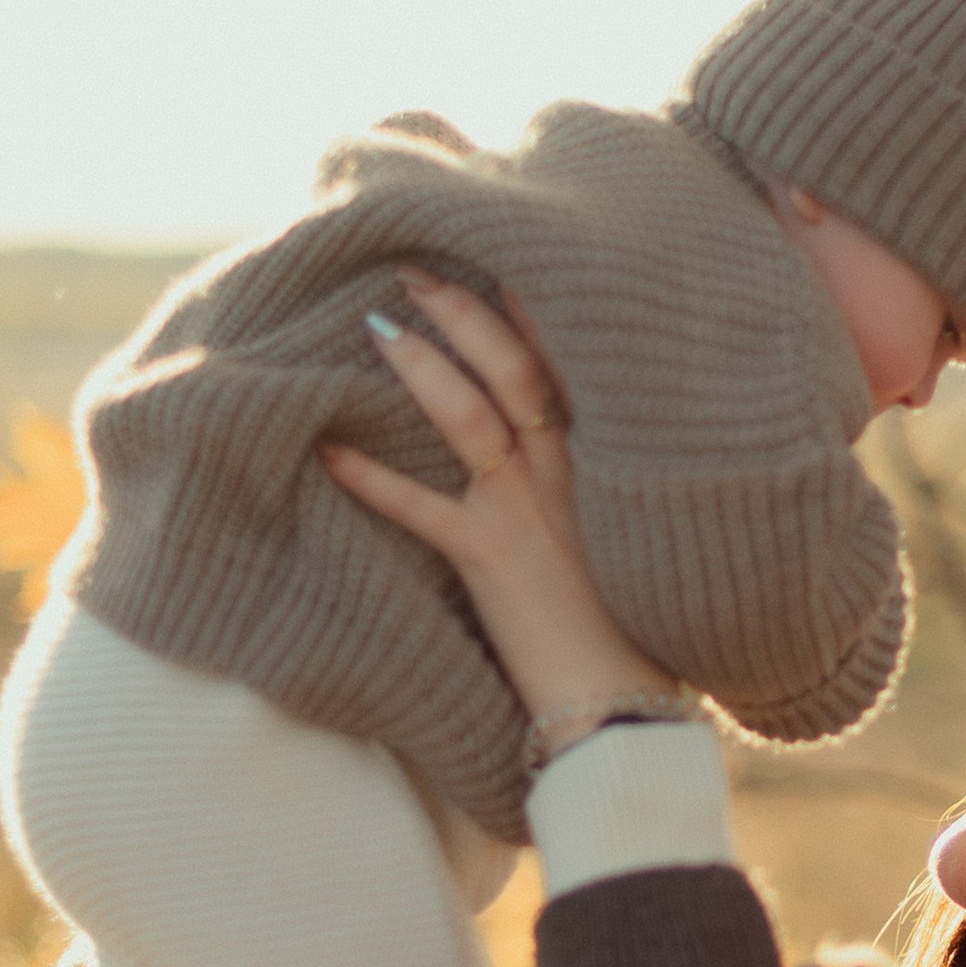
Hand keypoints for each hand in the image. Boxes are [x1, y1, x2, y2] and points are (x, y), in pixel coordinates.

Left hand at [321, 274, 678, 741]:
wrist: (629, 709)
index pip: (571, 365)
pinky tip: (326, 449)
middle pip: (516, 367)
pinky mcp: (494, 560)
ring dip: (420, 365)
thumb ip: (603, 500)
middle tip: (415, 267)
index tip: (500, 257)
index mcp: (609, 467)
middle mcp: (573, 474)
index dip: (532, 307)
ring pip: (471, 415)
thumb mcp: (632, 548)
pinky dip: (371, 477)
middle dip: (463, 310)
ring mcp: (532, 512)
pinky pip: (421, 508)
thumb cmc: (639, 638)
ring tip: (377, 326)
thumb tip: (569, 469)